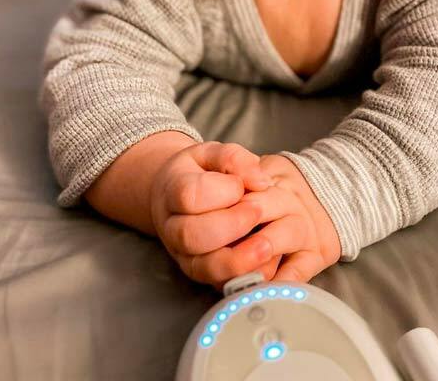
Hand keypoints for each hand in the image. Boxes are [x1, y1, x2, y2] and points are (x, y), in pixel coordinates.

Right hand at [159, 149, 341, 290]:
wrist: (177, 194)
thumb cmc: (201, 172)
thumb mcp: (214, 153)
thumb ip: (235, 159)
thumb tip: (261, 180)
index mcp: (173, 190)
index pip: (189, 195)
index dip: (218, 192)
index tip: (241, 186)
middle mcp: (172, 226)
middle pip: (191, 235)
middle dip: (230, 225)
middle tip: (257, 211)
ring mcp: (183, 253)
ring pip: (202, 266)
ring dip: (237, 259)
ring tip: (266, 246)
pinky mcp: (199, 271)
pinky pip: (217, 283)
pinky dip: (242, 277)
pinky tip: (264, 263)